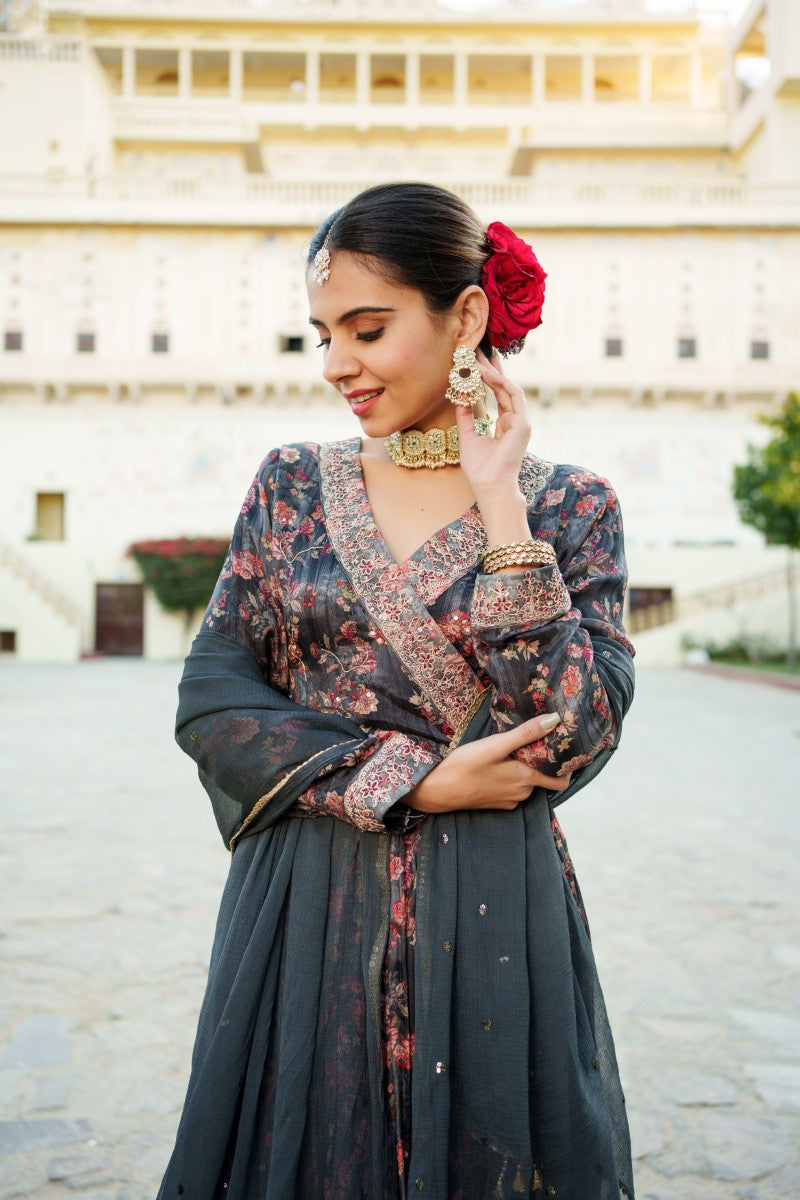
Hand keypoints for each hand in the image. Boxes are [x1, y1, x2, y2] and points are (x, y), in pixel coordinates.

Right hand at [406, 714, 570, 814]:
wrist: (436, 790)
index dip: (566, 766)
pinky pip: (512, 789)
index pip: (560, 781)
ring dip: (524, 768)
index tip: (564, 749)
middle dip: (540, 761)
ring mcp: (508, 800)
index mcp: (526, 779)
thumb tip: (555, 720)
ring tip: (513, 748)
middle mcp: (522, 794)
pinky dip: (511, 776)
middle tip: (534, 740)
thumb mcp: (495, 745)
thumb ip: (526, 733)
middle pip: (542, 778)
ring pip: (526, 782)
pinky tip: (498, 764)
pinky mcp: (496, 802)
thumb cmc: (465, 766)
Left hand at [455, 349, 531, 503]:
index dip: (489, 378)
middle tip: (479, 351)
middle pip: (504, 388)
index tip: (478, 363)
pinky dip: (501, 382)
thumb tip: (460, 398)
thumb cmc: (480, 469)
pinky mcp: (523, 424)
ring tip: (479, 359)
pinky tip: (487, 373)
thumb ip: (466, 417)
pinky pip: (513, 395)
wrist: (489, 485)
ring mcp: (521, 422)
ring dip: (494, 372)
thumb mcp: (468, 437)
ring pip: (509, 388)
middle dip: (492, 369)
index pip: (498, 396)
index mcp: (505, 426)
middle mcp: (515, 421)